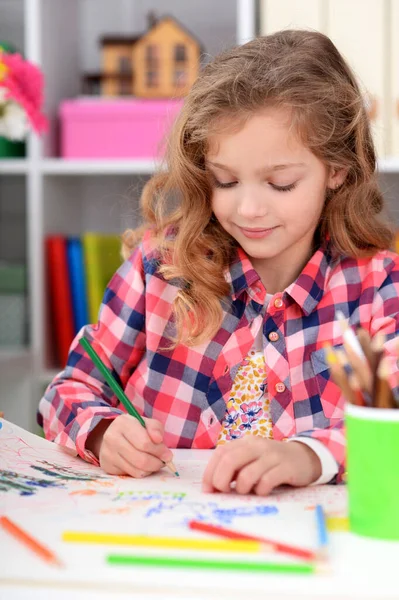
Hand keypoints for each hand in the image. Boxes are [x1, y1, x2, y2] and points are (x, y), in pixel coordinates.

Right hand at [87, 414, 172, 477]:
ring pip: (137, 469)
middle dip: (157, 462)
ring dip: (151, 469)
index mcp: (123, 423)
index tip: (168, 455)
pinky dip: (142, 472)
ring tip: (155, 463)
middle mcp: (112, 437)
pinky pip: (131, 475)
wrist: (114, 436)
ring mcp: (108, 453)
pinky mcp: (107, 466)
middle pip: (141, 459)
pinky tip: (144, 466)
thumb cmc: (135, 429)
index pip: (144, 443)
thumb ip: (155, 428)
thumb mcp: (147, 423)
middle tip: (164, 462)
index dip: (159, 451)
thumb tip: (158, 440)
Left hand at [202, 437, 321, 495]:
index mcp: (245, 443)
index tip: (208, 490)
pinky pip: (267, 481)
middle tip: (224, 493)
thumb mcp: (251, 460)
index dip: (210, 472)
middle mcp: (257, 445)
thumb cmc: (271, 463)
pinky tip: (263, 491)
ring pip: (247, 474)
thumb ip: (234, 468)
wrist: (303, 458)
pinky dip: (260, 491)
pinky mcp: (286, 468)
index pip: (221, 453)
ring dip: (241, 488)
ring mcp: (272, 456)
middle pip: (230, 461)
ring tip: (246, 491)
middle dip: (221, 480)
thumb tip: (213, 487)